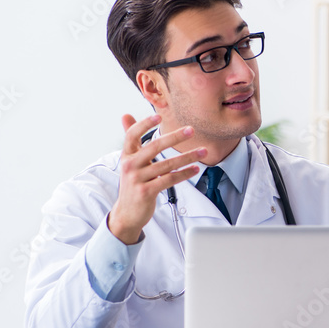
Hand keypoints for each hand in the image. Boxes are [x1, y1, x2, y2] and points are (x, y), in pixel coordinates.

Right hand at [107, 114, 205, 244]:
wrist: (127, 212)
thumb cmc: (133, 183)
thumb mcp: (129, 160)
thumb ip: (132, 139)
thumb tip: (126, 115)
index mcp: (126, 155)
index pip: (132, 135)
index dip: (144, 124)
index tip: (159, 116)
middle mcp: (129, 165)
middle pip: (155, 146)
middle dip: (175, 137)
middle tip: (191, 130)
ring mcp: (137, 179)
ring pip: (167, 164)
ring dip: (188, 157)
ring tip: (203, 152)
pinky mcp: (146, 192)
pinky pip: (169, 179)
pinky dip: (184, 174)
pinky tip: (195, 169)